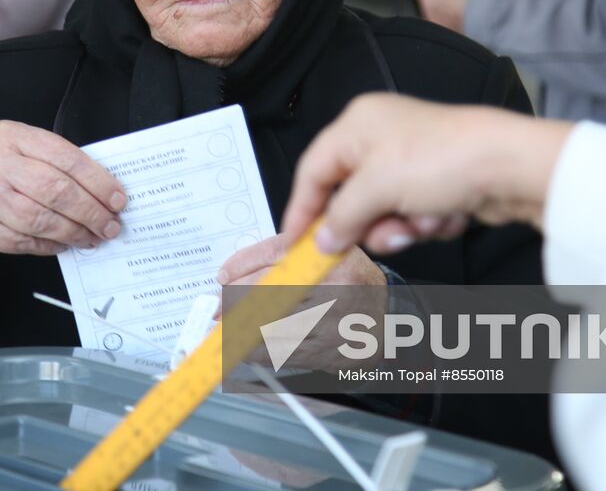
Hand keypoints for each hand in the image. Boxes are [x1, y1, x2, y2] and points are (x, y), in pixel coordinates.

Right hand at [0, 120, 127, 275]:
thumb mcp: (15, 148)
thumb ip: (51, 161)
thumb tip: (102, 189)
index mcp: (12, 136)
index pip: (65, 157)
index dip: (97, 180)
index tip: (118, 198)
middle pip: (55, 189)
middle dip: (91, 211)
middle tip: (111, 224)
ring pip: (41, 219)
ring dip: (74, 232)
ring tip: (94, 237)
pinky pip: (24, 240)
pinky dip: (51, 245)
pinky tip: (66, 244)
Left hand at [217, 233, 386, 368]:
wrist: (388, 318)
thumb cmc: (349, 280)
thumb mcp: (322, 252)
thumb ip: (280, 253)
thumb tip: (230, 274)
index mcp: (333, 257)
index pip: (277, 256)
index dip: (243, 267)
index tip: (223, 279)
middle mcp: (337, 289)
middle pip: (270, 293)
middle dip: (234, 303)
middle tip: (217, 309)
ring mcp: (334, 324)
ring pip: (271, 327)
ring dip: (240, 330)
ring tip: (225, 328)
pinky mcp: (329, 353)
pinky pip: (282, 353)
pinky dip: (257, 351)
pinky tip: (245, 347)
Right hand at [281, 94, 570, 256]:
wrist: (513, 166)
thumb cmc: (441, 160)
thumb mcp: (377, 189)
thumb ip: (342, 216)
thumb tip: (321, 241)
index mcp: (357, 124)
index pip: (313, 170)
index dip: (302, 210)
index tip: (295, 245)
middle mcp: (380, 136)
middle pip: (350, 196)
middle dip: (367, 223)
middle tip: (375, 241)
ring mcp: (411, 160)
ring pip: (384, 212)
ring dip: (402, 226)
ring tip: (424, 222)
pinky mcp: (438, 181)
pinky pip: (414, 215)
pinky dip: (428, 223)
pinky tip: (449, 214)